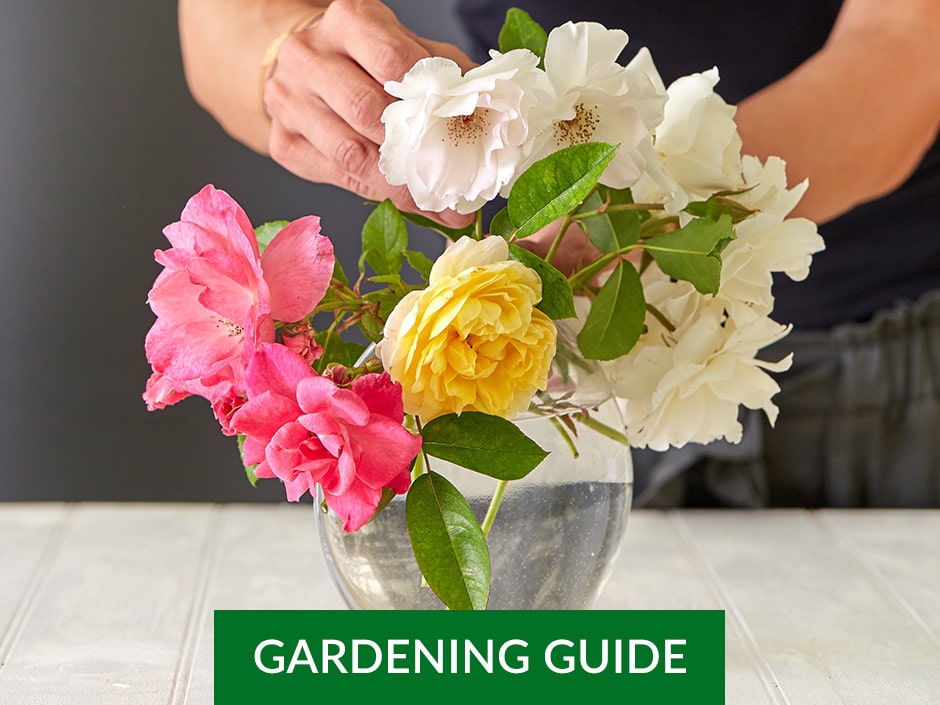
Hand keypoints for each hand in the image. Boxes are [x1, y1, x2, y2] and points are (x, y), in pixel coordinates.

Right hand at [262, 0, 474, 226]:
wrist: (302, 67)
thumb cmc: (365, 58)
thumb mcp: (405, 46)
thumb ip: (445, 72)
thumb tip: (490, 112)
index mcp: (347, 22)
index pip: (392, 59)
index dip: (430, 97)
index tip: (466, 129)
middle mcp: (308, 58)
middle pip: (367, 111)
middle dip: (417, 150)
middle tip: (458, 182)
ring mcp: (288, 103)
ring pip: (350, 153)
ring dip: (400, 184)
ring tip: (439, 203)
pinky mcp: (284, 144)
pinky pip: (338, 177)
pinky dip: (378, 195)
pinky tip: (408, 202)